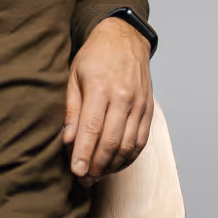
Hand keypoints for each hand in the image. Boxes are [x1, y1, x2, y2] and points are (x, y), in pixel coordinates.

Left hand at [63, 15, 153, 185]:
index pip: (92, 129)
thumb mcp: (74, 77)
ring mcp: (139, 104)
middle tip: (85, 180)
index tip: (76, 173)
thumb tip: (68, 140)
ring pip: (129, 144)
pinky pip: (142, 139)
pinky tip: (117, 163)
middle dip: (97, 165)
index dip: (84, 154)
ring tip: (98, 175)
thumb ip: (72, 110)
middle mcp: (124, 97)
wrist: (125, 37)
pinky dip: (130, 156)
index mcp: (101, 88)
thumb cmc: (96, 56)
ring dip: (113, 165)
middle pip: (112, 141)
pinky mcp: (148, 108)